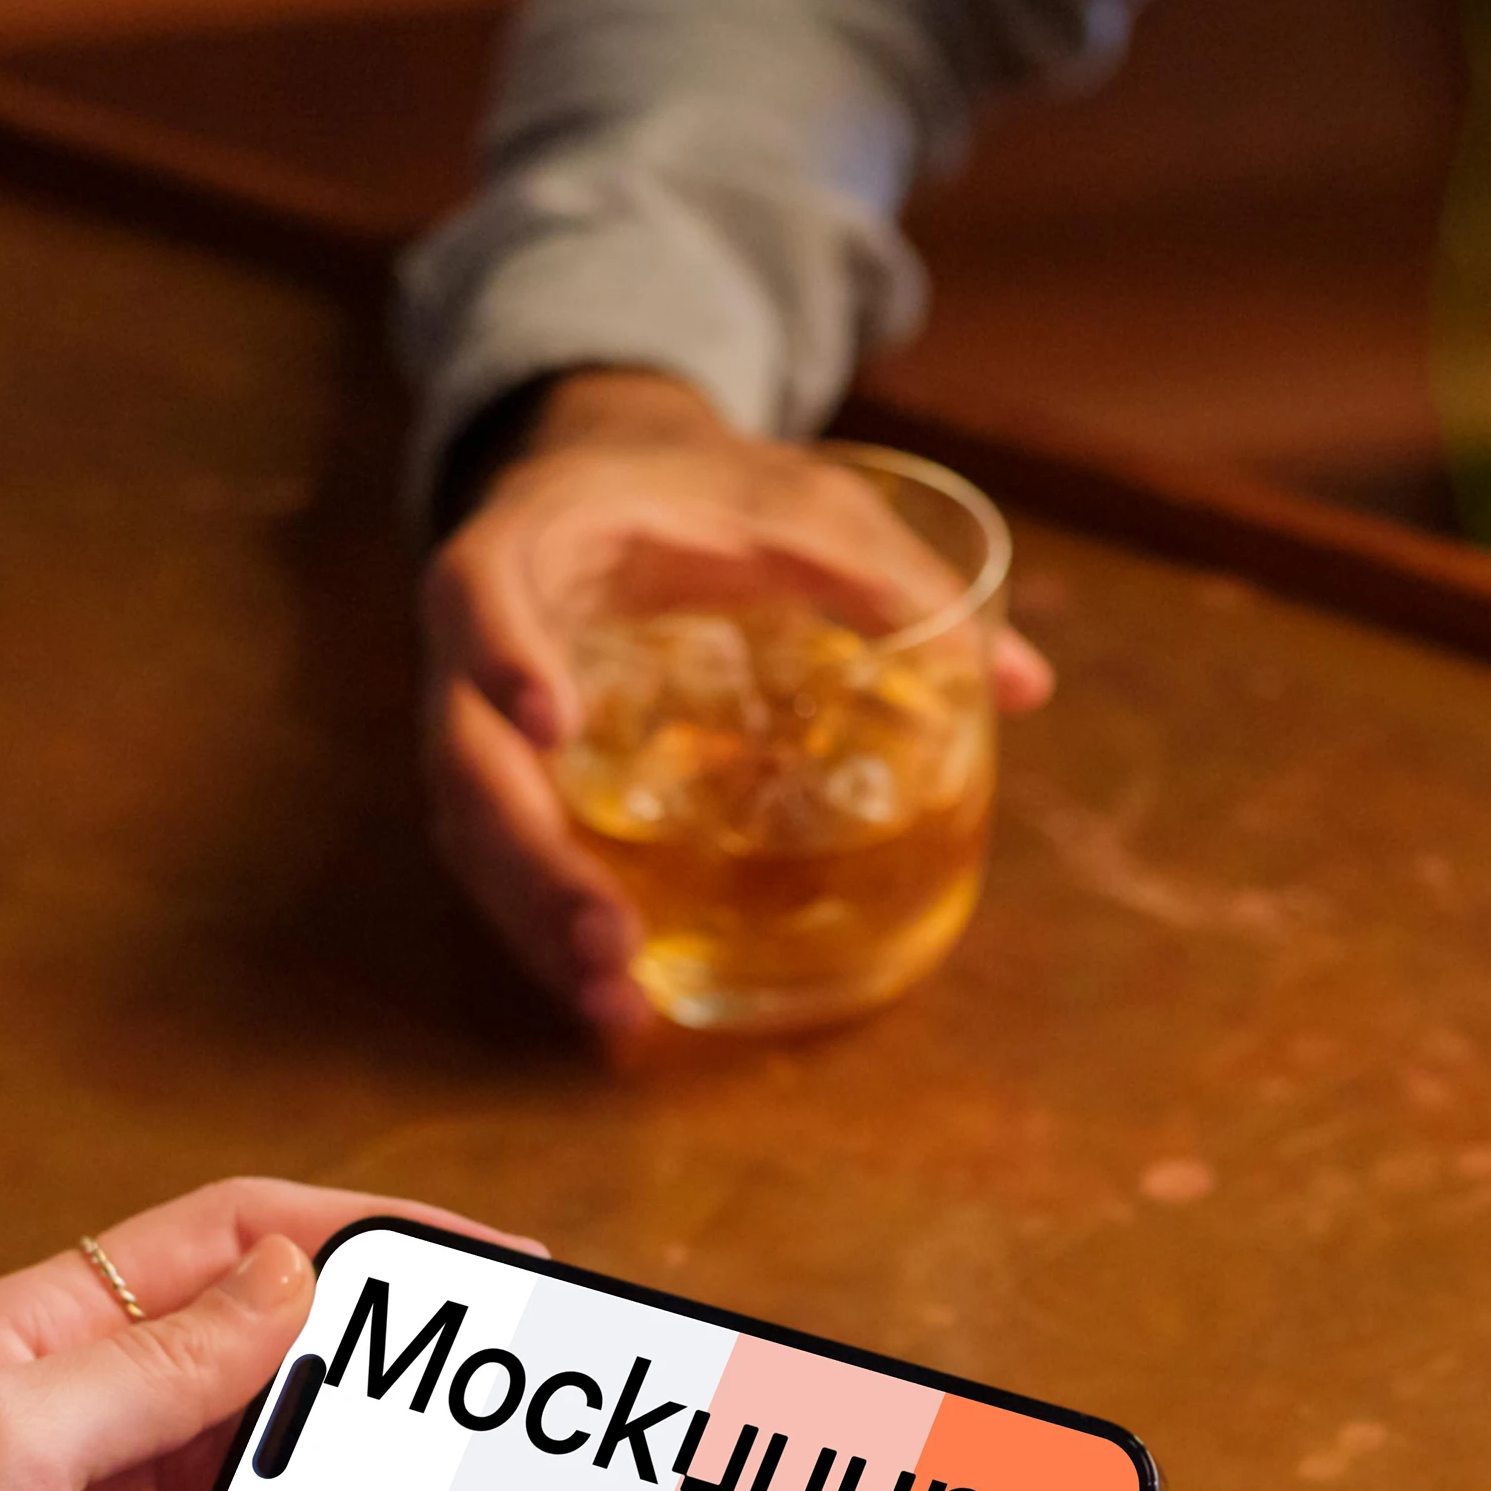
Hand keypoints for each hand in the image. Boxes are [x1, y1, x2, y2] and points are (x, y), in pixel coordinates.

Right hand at [422, 368, 1056, 1044]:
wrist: (607, 481)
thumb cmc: (699, 488)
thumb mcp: (796, 504)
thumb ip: (891, 579)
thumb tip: (1024, 686)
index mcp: (527, 543)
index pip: (476, 592)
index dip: (502, 654)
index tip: (552, 722)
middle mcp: (473, 646)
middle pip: (465, 760)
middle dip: (531, 860)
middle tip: (611, 940)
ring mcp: (480, 723)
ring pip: (474, 835)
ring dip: (537, 927)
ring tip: (619, 1009)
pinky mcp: (509, 783)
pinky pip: (505, 865)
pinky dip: (549, 934)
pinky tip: (619, 1002)